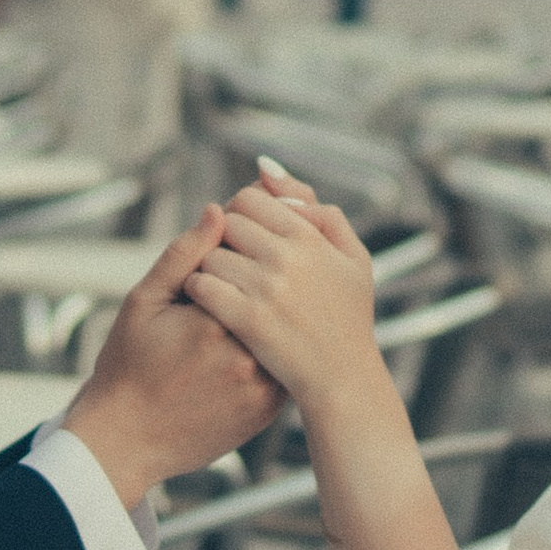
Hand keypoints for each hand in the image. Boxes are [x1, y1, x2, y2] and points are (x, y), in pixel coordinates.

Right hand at [62, 208, 281, 505]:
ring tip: (240, 313)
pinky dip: (278, 344)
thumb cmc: (127, 366)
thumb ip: (183, 254)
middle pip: (275, 293)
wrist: (126, 440)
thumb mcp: (144, 301)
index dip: (240, 247)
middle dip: (261, 278)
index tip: (226, 243)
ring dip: (276, 311)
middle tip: (238, 275)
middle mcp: (248, 354)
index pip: (251, 260)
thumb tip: (218, 210)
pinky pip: (286, 361)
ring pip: (286, 327)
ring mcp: (263, 385)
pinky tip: (254, 338)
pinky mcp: (270, 408)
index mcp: (216, 319)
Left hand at [184, 171, 380, 417]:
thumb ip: (317, 208)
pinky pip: (202, 287)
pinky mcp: (248, 321)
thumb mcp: (352, 257)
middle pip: (225, 224)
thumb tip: (265, 168)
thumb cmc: (347, 318)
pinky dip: (198, 293)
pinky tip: (211, 306)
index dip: (238, 217)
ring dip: (209, 268)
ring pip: (210, 255)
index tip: (243, 241)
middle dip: (222, 240)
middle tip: (231, 265)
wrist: (345, 381)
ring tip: (222, 287)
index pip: (249, 199)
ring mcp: (267, 289)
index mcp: (310, 237)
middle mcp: (288, 257)